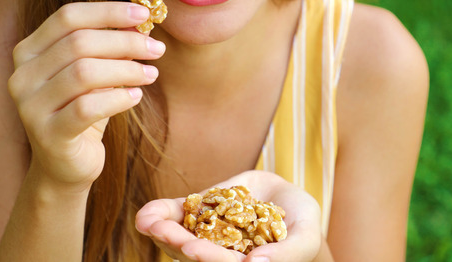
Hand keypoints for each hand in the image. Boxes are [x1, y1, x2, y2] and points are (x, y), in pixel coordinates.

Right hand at [8, 2, 165, 191]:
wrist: (65, 166)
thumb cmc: (83, 110)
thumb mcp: (95, 73)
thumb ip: (109, 45)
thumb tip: (141, 19)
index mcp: (28, 51)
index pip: (68, 16)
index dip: (108, 12)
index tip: (143, 15)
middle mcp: (22, 76)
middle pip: (79, 43)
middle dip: (124, 42)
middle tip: (156, 49)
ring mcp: (30, 107)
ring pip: (84, 73)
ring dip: (126, 69)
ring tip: (151, 73)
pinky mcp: (48, 135)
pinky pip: (87, 107)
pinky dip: (118, 98)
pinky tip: (136, 96)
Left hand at [136, 170, 321, 261]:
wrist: (287, 195)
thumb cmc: (303, 223)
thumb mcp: (305, 237)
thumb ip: (287, 254)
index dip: (208, 258)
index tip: (192, 249)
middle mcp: (220, 255)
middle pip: (193, 254)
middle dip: (174, 242)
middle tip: (158, 231)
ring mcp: (205, 233)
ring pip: (179, 237)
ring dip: (161, 230)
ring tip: (147, 222)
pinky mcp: (198, 211)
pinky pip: (176, 214)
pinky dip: (160, 213)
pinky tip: (146, 214)